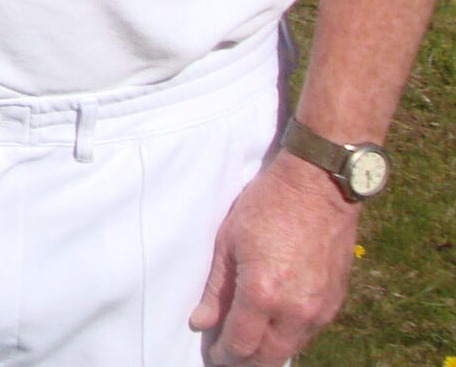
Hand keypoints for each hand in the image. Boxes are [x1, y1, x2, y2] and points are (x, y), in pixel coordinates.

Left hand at [189, 151, 357, 364]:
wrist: (318, 187)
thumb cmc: (267, 206)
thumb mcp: (227, 242)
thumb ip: (215, 289)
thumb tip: (201, 323)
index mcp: (263, 294)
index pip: (241, 344)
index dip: (224, 356)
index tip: (212, 355)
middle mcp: (296, 310)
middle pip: (269, 357)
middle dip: (246, 362)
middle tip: (227, 358)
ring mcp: (320, 309)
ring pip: (290, 349)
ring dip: (268, 353)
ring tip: (247, 347)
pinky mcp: (335, 302)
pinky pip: (308, 333)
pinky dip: (288, 337)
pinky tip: (272, 328)